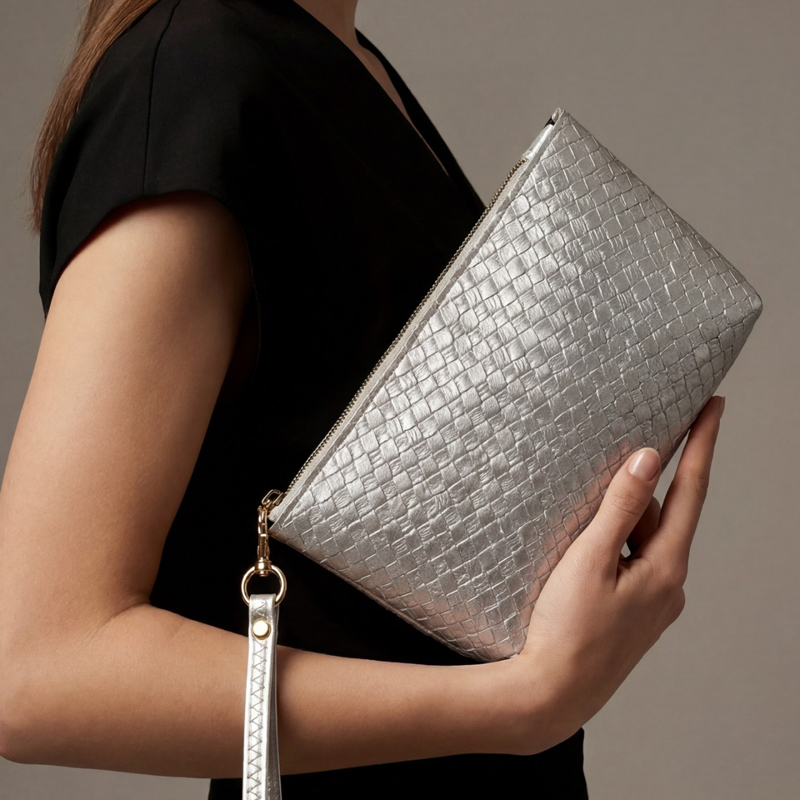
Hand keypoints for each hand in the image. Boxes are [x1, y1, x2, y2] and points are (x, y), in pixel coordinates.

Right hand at [508, 395, 724, 752]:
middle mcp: (669, 585)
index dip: (702, 444)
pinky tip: (579, 557)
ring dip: (616, 525)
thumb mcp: (589, 560)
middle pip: (658, 516)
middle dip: (634, 494)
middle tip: (601, 482)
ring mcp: (652, 601)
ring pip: (640, 541)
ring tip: (575, 538)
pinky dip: (611, 548)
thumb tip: (648, 459)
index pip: (691, 491)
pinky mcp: (633, 612)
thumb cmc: (566, 630)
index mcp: (666, 568)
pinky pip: (629, 563)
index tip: (715, 406)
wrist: (551, 693)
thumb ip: (619, 507)